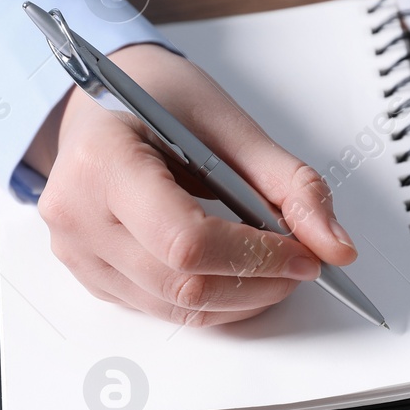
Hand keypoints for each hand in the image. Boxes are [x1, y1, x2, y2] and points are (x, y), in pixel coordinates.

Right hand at [25, 43, 355, 326]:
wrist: (104, 105)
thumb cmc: (159, 101)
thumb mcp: (229, 125)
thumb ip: (289, 184)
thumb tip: (334, 247)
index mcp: (102, 161)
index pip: (186, 240)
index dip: (255, 257)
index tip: (303, 254)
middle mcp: (76, 213)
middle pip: (182, 283)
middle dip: (257, 283)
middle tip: (301, 262)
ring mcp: (76, 251)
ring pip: (175, 307)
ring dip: (240, 298)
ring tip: (274, 266)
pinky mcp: (89, 276)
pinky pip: (160, 307)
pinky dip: (211, 299)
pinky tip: (235, 270)